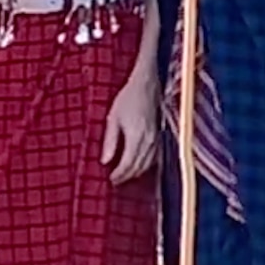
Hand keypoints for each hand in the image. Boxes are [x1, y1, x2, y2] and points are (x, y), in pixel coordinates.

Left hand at [101, 61, 160, 184]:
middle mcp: (149, 141)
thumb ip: (110, 141)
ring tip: (124, 175)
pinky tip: (139, 165)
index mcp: (136, 137)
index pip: (127, 165)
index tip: (109, 180)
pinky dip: (146, 165)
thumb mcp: (113, 117)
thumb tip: (105, 161)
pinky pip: (154, 157)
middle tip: (114, 181)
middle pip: (138, 167)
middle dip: (126, 176)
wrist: (147, 83)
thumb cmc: (128, 97)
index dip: (118, 175)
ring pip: (147, 164)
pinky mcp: (159, 135)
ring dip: (136, 172)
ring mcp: (156, 139)